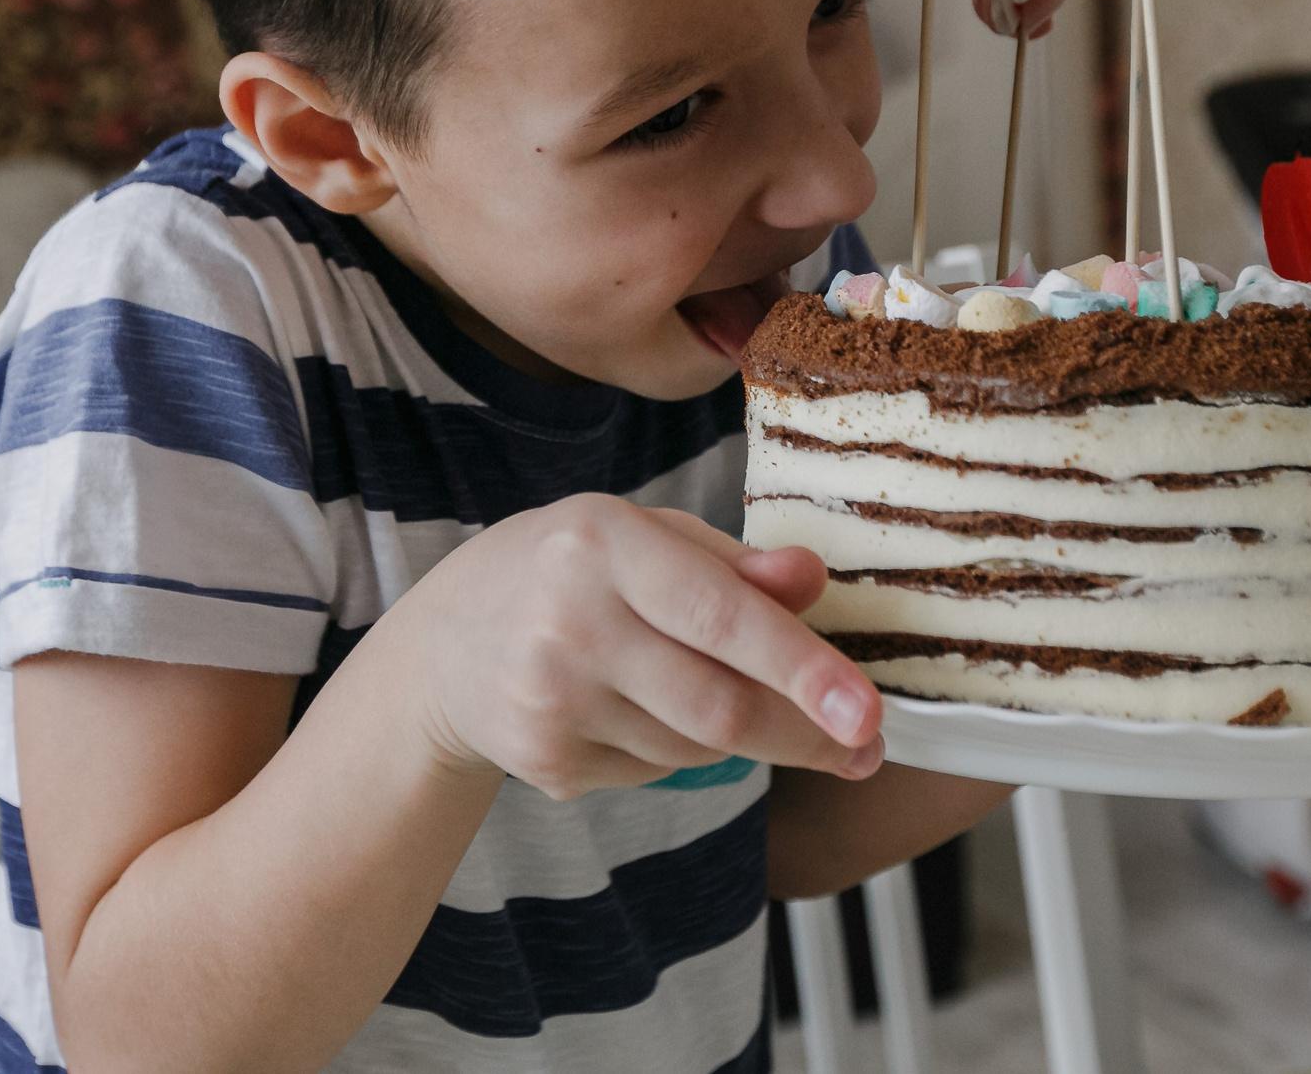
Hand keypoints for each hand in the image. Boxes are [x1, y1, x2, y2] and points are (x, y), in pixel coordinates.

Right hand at [384, 494, 883, 799]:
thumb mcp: (642, 539)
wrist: (443, 646)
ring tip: (711, 692)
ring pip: (698, 747)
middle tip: (864, 748)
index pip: (721, 616)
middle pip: (720, 706)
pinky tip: (641, 711)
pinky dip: (679, 750)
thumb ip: (732, 564)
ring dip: (738, 733)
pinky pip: (657, 772)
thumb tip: (813, 578)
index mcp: (602, 542)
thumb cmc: (567, 573)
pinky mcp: (544, 762)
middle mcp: (568, 622)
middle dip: (805, 734)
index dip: (802, 668)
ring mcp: (550, 701)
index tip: (868, 711)